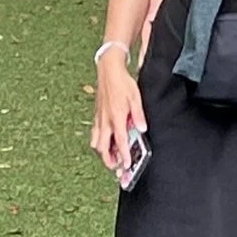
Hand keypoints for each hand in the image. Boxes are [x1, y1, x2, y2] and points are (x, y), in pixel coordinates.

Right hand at [90, 52, 146, 171]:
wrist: (108, 70)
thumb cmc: (122, 82)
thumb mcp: (136, 97)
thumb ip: (139, 115)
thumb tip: (142, 128)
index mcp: (116, 117)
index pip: (120, 142)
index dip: (123, 156)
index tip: (126, 165)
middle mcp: (105, 121)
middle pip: (103, 148)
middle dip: (109, 161)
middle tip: (117, 167)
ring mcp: (99, 119)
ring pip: (96, 143)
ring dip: (103, 153)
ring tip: (111, 157)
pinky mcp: (96, 116)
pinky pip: (95, 135)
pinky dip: (99, 143)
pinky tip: (105, 142)